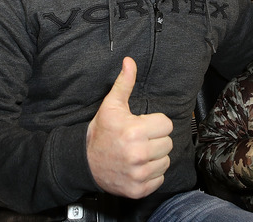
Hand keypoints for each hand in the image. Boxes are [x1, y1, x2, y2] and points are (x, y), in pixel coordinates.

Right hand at [86, 57, 172, 198]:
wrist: (84, 162)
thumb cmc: (101, 132)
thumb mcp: (112, 105)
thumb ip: (124, 83)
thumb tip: (130, 61)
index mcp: (135, 131)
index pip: (166, 124)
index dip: (154, 124)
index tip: (142, 126)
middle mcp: (138, 154)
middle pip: (168, 143)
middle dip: (156, 140)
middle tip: (140, 140)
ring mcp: (139, 174)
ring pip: (166, 161)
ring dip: (155, 157)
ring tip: (139, 153)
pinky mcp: (139, 189)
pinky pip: (160, 179)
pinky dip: (152, 174)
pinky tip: (138, 167)